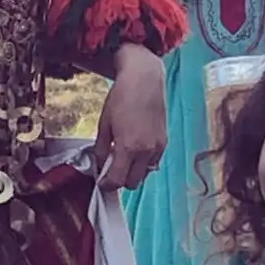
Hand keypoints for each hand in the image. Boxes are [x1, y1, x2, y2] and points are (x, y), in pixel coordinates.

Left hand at [94, 44, 167, 190]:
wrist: (144, 79)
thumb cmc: (121, 98)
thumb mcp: (104, 124)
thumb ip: (102, 149)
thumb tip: (100, 165)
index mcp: (129, 147)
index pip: (117, 181)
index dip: (107, 185)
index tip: (101, 182)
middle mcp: (146, 151)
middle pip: (133, 183)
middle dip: (120, 181)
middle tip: (111, 170)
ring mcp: (158, 147)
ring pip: (145, 174)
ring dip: (134, 173)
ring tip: (124, 159)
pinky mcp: (165, 141)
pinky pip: (154, 162)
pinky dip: (144, 163)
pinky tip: (136, 150)